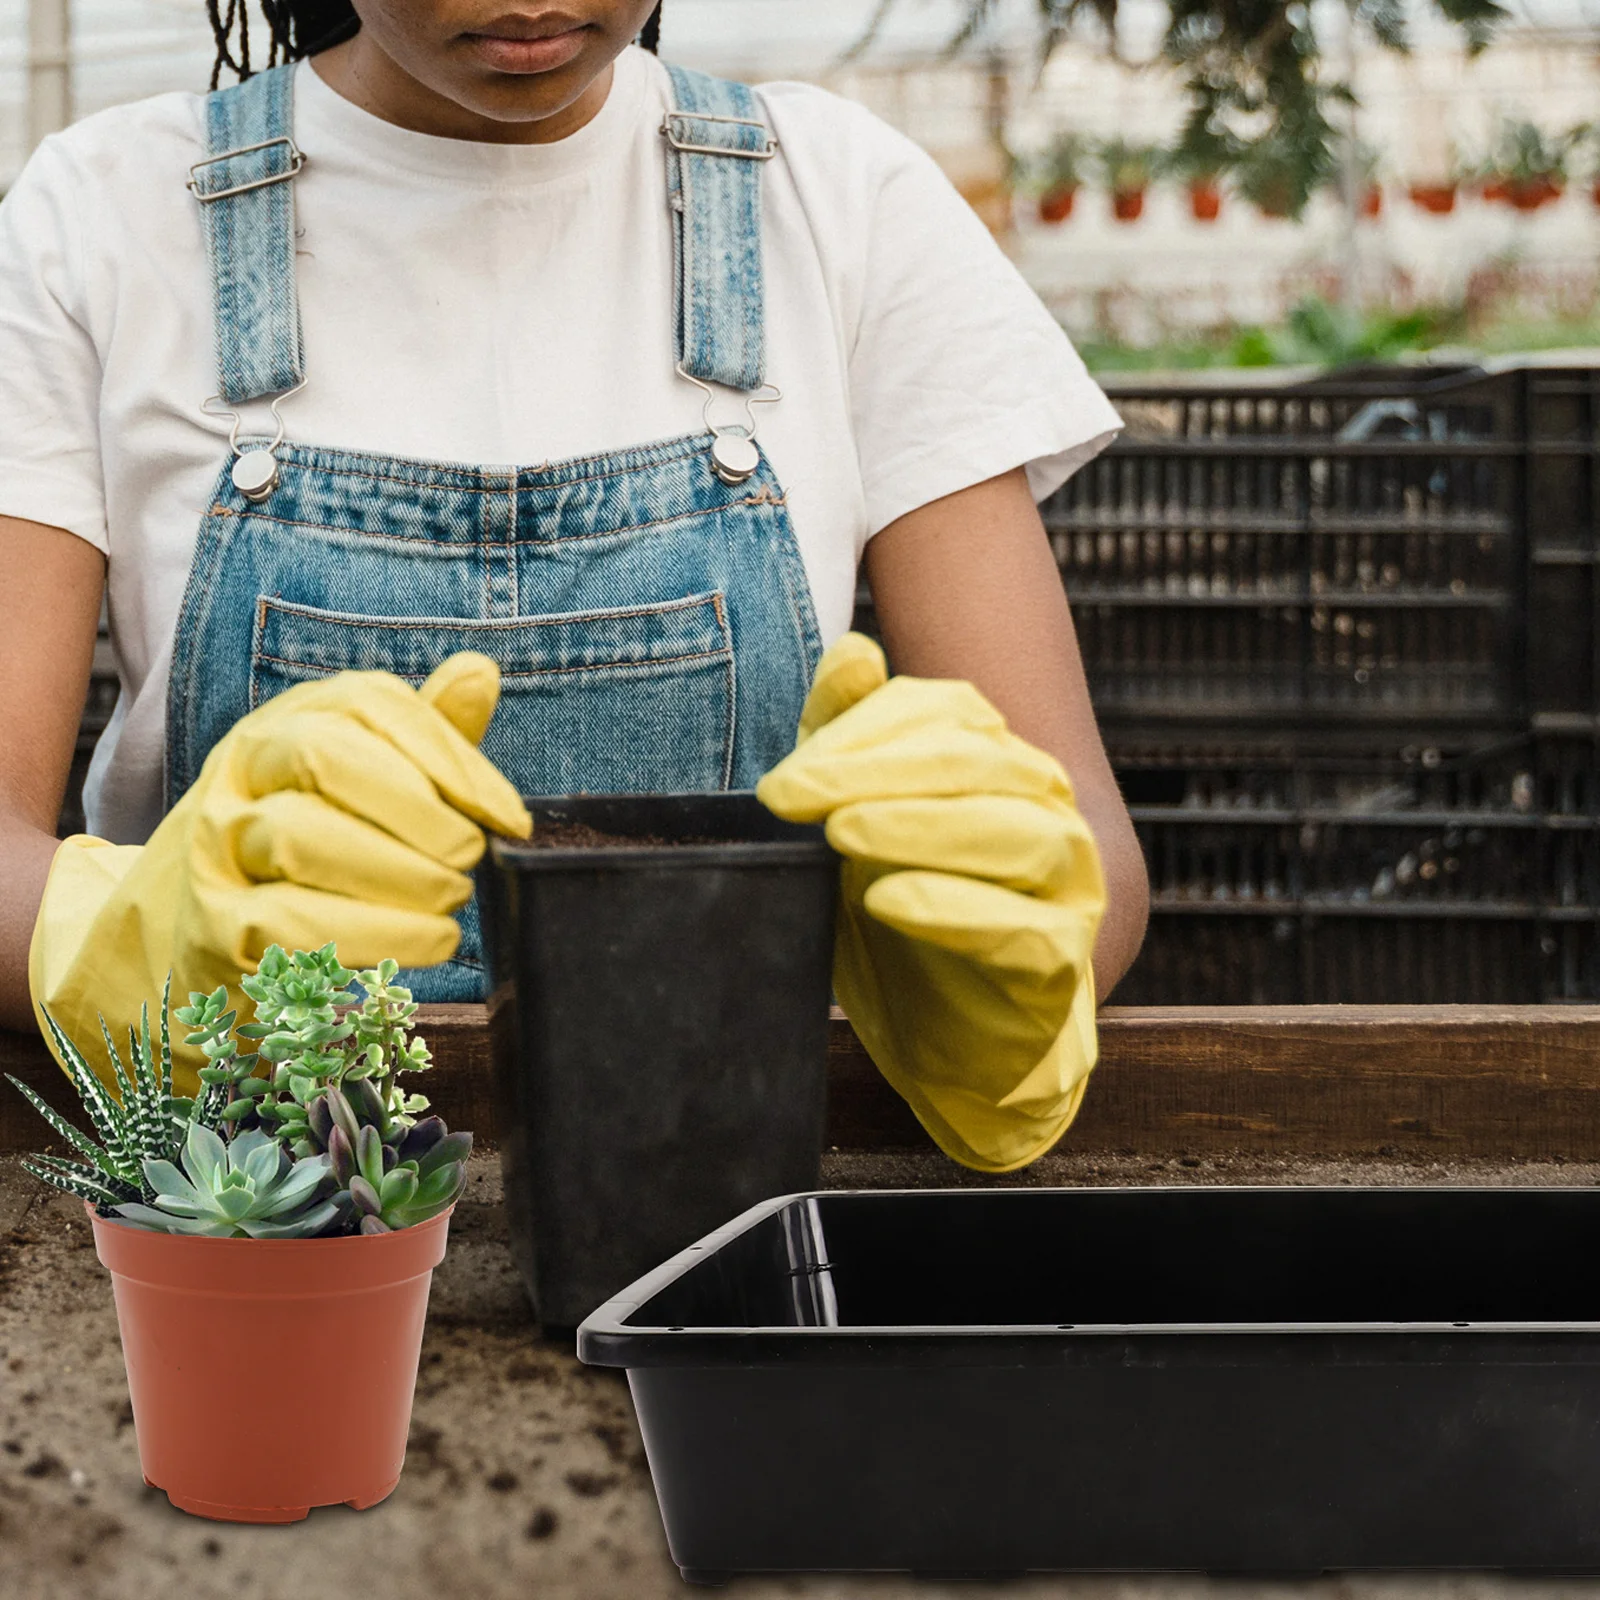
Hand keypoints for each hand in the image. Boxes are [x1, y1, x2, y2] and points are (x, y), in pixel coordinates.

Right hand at [31, 653, 529, 1091]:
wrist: (187, 930)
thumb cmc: (308, 842)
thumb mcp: (363, 777)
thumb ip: (423, 735)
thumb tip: (480, 672)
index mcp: (293, 720)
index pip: (372, 706)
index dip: (452, 760)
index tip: (508, 818)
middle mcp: (246, 768)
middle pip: (327, 759)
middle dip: (417, 811)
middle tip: (468, 860)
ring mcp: (218, 844)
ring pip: (302, 837)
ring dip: (397, 876)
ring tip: (450, 906)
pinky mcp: (212, 924)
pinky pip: (284, 923)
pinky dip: (369, 935)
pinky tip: (420, 941)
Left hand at [757, 633, 1104, 1171]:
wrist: (949, 1037)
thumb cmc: (902, 915)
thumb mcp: (855, 821)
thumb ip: (850, 739)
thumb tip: (854, 651)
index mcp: (999, 759)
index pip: (945, 714)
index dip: (863, 731)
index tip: (783, 778)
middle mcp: (1046, 808)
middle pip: (975, 763)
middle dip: (875, 770)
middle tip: (791, 794)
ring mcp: (1065, 885)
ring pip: (1016, 834)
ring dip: (921, 826)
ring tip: (844, 832)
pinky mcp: (1061, 962)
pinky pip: (1024, 929)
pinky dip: (956, 910)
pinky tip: (890, 900)